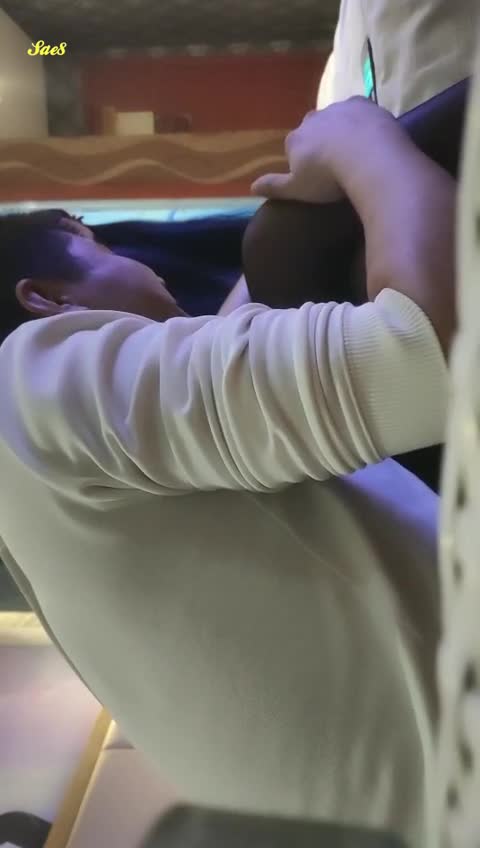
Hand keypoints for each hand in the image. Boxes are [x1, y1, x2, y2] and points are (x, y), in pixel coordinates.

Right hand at [251, 96, 397, 203]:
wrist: (367, 157)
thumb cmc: (327, 178)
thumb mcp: (297, 189)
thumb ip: (274, 186)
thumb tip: (251, 187)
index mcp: (295, 138)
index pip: (293, 146)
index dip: (303, 159)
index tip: (315, 174)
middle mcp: (313, 118)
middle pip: (314, 128)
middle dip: (322, 140)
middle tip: (337, 162)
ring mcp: (339, 108)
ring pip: (337, 117)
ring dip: (344, 129)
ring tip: (358, 151)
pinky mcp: (364, 104)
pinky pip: (361, 112)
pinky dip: (365, 122)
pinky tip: (374, 138)